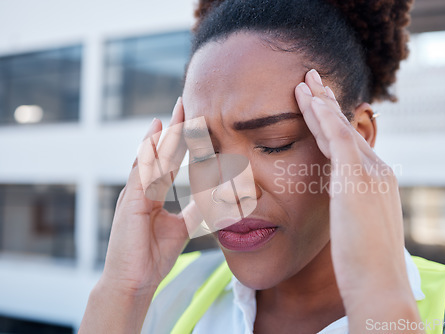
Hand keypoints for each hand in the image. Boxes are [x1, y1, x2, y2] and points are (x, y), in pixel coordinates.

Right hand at [80, 98, 200, 333]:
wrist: (135, 282)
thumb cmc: (153, 256)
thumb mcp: (180, 227)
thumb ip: (192, 211)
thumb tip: (209, 200)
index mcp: (152, 193)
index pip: (168, 159)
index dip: (179, 139)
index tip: (192, 118)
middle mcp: (141, 189)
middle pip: (157, 152)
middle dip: (171, 128)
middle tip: (183, 103)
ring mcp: (134, 195)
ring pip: (148, 159)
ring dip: (160, 137)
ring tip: (172, 115)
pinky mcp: (130, 205)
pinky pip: (140, 175)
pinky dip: (147, 157)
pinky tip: (155, 140)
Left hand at [295, 70, 422, 332]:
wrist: (380, 286)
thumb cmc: (365, 268)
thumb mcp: (358, 231)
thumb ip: (350, 212)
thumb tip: (339, 210)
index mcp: (377, 183)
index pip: (349, 146)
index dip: (332, 124)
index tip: (318, 107)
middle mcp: (378, 171)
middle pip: (346, 130)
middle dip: (327, 104)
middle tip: (311, 81)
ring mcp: (371, 172)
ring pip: (341, 127)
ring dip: (321, 102)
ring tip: (305, 80)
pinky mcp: (358, 177)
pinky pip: (336, 136)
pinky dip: (323, 115)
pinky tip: (309, 98)